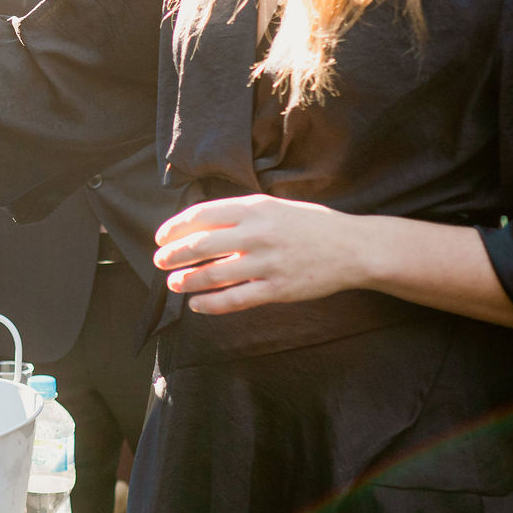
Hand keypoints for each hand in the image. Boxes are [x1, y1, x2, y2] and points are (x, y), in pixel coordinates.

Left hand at [151, 194, 371, 314]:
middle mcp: (258, 233)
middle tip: (159, 261)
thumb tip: (201, 224)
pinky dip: (211, 304)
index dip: (175, 227)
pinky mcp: (277, 289)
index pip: (202, 215)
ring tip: (174, 283)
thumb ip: (241, 214)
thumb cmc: (311, 225)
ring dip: (187, 280)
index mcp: (254, 208)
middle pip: (200, 245)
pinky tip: (197, 305)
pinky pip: (235, 299)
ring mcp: (267, 263)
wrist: (354, 248)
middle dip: (173, 255)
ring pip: (214, 275)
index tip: (160, 237)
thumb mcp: (274, 206)